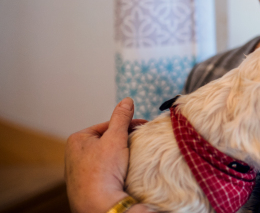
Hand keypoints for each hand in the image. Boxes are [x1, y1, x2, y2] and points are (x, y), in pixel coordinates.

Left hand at [65, 97, 147, 212]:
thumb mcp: (116, 138)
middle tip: (139, 142)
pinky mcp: (86, 185)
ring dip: (120, 155)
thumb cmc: (103, 172)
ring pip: (106, 155)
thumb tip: (127, 100)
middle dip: (123, 140)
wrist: (99, 205)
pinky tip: (123, 172)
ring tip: (131, 158)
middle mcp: (74, 154)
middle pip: (107, 140)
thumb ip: (122, 117)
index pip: (108, 125)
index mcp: (77, 139)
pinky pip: (104, 170)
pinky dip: (114, 169)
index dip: (126, 125)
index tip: (142, 127)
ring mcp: (79, 171)